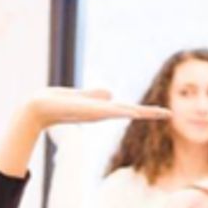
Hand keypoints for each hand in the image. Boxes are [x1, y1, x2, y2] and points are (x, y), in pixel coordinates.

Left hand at [23, 87, 171, 128]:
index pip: (127, 109)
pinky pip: (108, 110)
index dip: (144, 110)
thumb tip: (111, 94)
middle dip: (149, 114)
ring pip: (123, 112)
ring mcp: (95, 113)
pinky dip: (121, 111)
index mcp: (101, 109)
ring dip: (140, 112)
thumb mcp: (82, 96)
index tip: (162, 112)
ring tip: (161, 112)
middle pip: (130, 112)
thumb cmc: (58, 103)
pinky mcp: (87, 111)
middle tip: (168, 114)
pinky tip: (133, 111)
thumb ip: (96, 95)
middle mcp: (101, 113)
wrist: (39, 108)